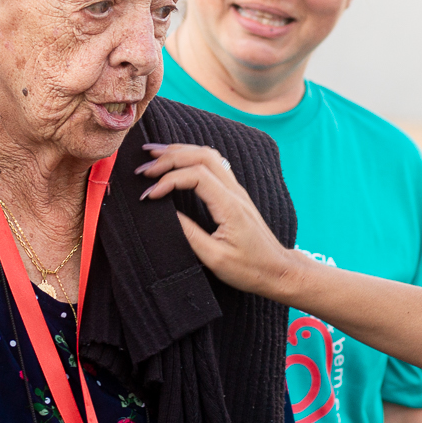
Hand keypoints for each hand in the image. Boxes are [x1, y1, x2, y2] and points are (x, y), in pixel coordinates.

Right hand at [135, 144, 301, 300]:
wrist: (278, 270)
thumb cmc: (249, 268)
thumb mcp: (215, 258)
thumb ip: (189, 234)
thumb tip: (166, 214)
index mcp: (230, 206)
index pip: (196, 175)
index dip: (168, 180)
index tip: (149, 195)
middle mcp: (235, 192)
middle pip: (201, 156)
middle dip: (168, 157)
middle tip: (143, 168)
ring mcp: (236, 190)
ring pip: (208, 155)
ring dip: (179, 152)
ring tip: (153, 155)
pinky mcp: (235, 194)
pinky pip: (213, 163)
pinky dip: (191, 157)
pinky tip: (176, 161)